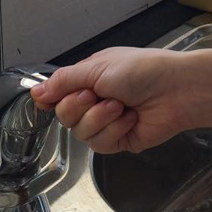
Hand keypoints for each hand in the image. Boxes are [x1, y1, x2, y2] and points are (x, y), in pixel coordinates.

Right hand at [30, 47, 196, 153]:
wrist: (176, 89)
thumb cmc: (142, 70)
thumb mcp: (97, 67)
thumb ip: (64, 80)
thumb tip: (35, 92)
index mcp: (88, 79)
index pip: (57, 95)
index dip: (53, 100)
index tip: (52, 100)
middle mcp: (95, 101)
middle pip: (65, 117)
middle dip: (80, 107)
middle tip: (98, 94)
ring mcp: (107, 122)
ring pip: (81, 133)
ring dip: (101, 118)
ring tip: (121, 105)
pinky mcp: (119, 140)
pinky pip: (101, 144)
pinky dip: (115, 130)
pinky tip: (130, 118)